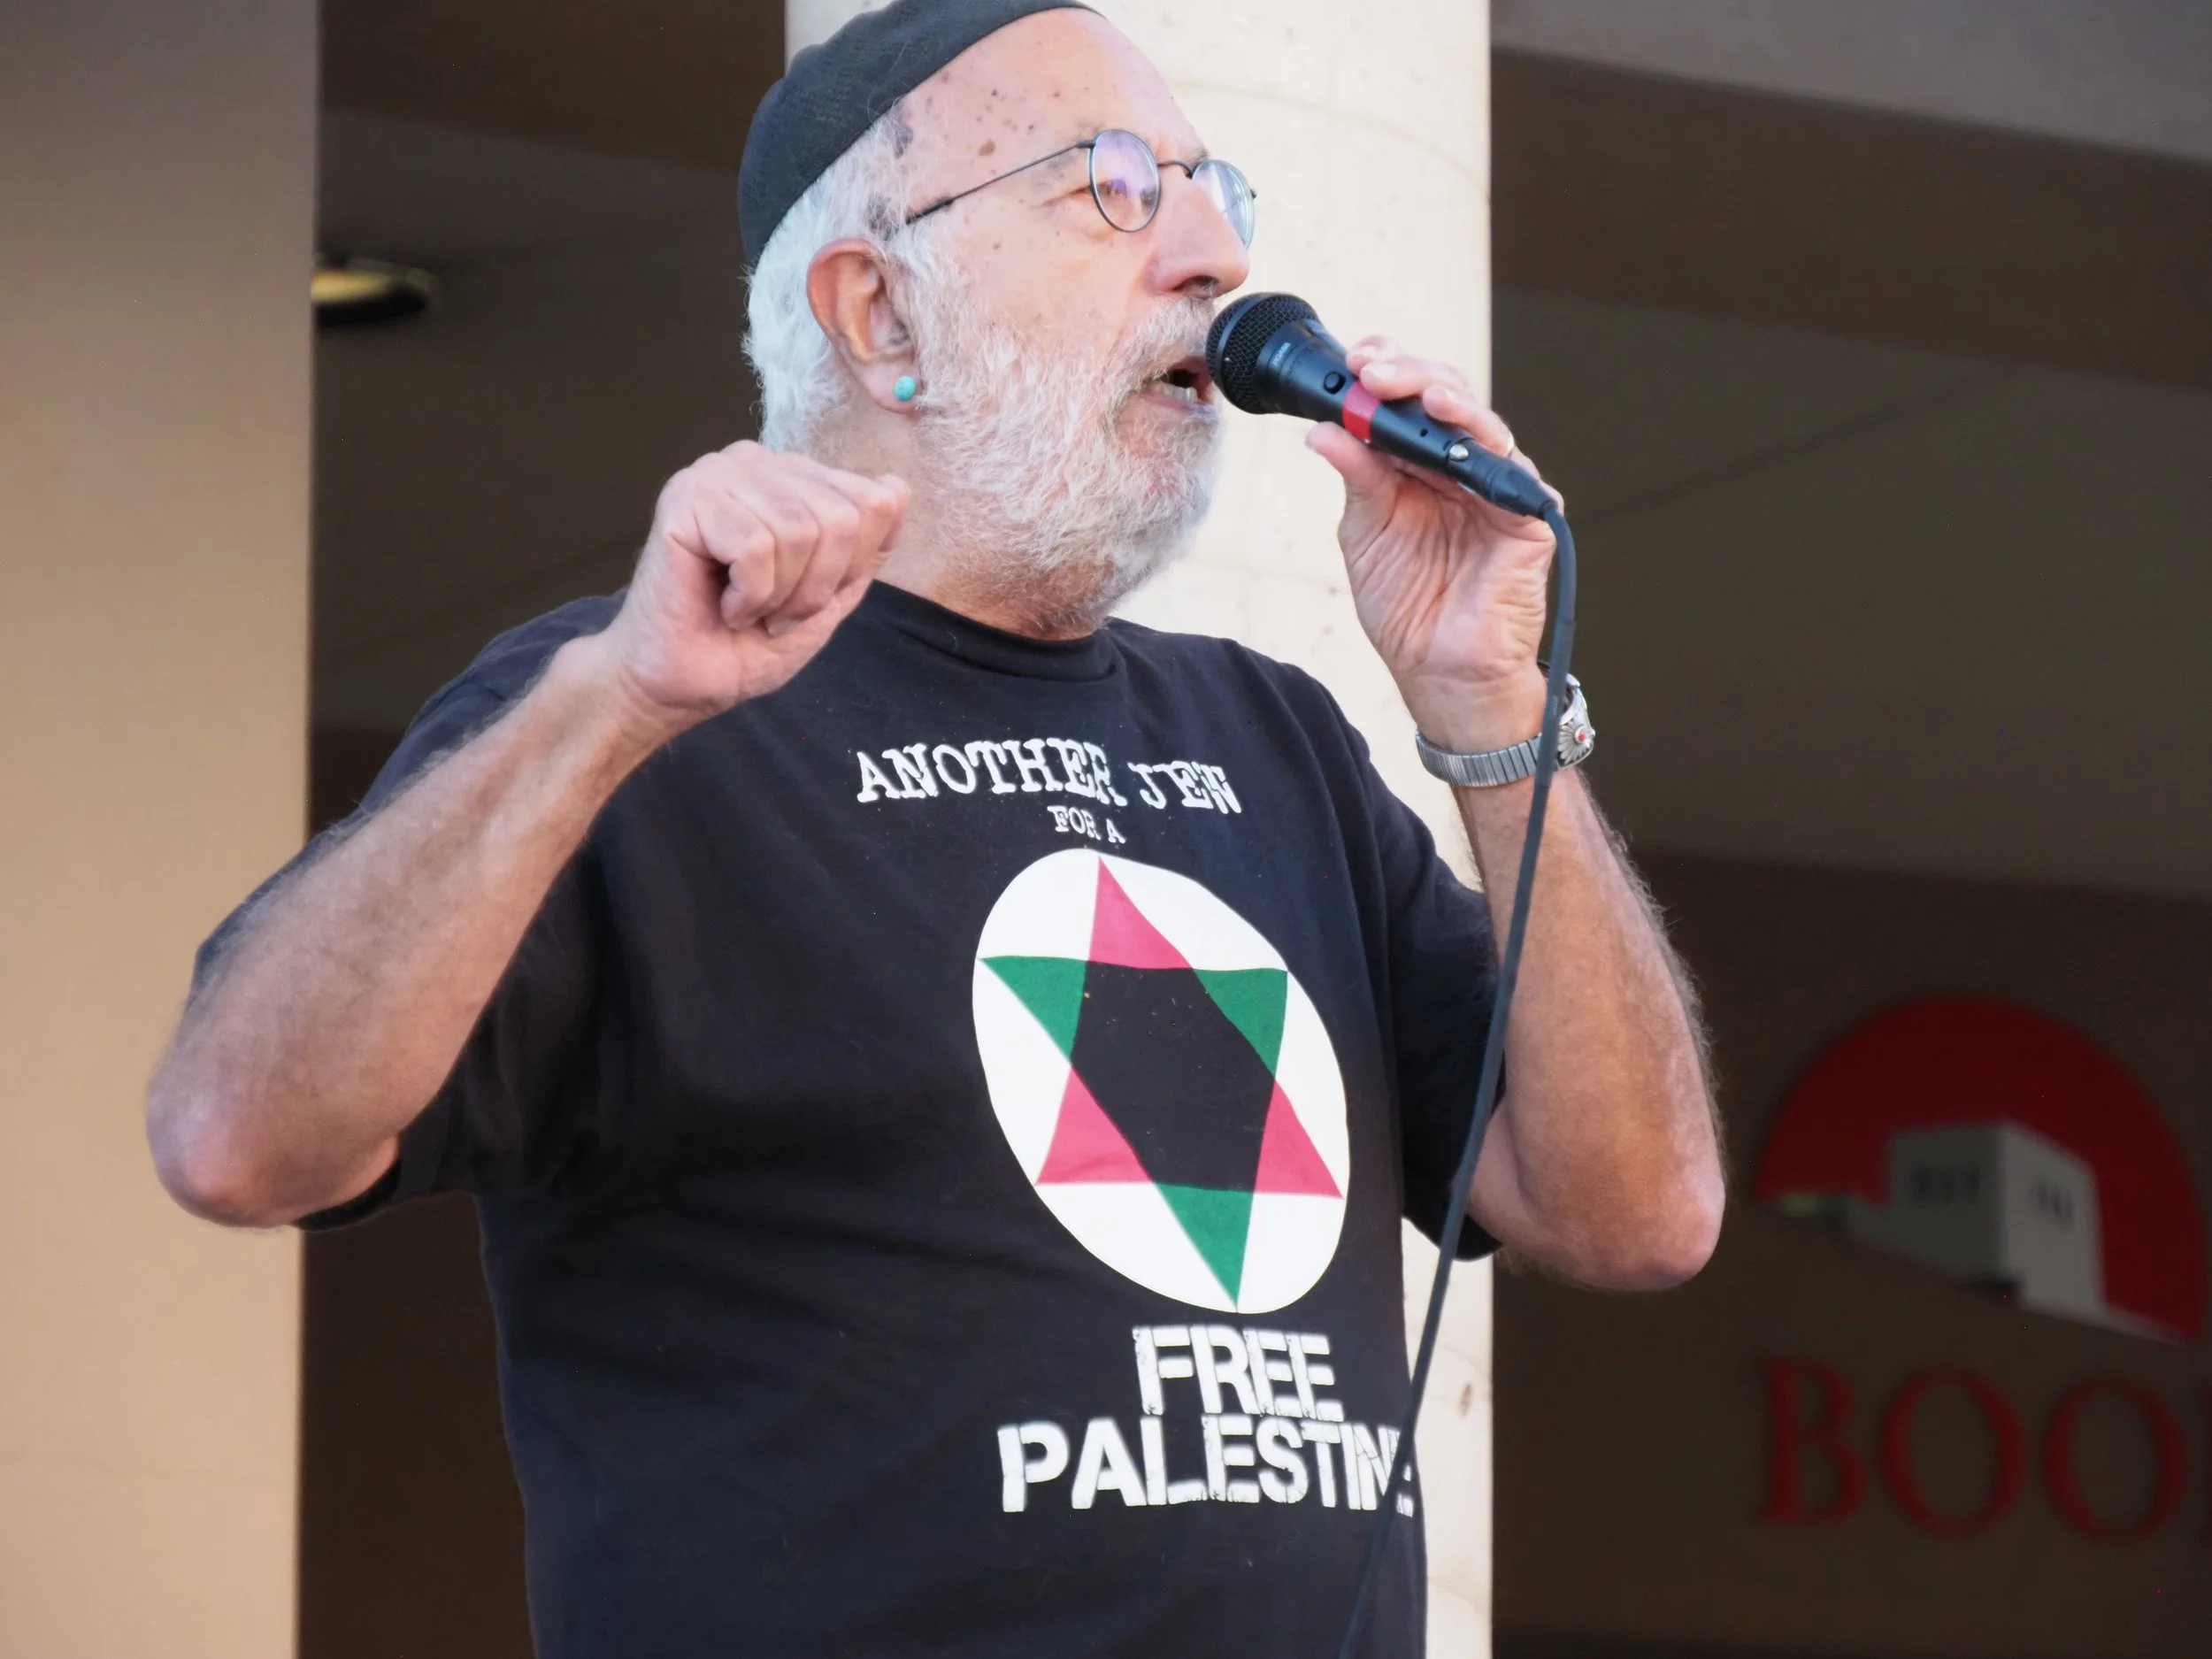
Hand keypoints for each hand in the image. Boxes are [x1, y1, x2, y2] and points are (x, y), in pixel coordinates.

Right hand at [590, 442, 905, 740]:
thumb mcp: (831, 596)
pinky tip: (722, 603)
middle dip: (817, 586)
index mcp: (796, 478)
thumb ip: (866, 546)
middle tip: (773, 611)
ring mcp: (719, 473)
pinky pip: (756, 546)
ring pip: (801, 530)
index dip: (850, 569)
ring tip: (747, 608)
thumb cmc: (747, 643)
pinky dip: (750, 594)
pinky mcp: (687, 497)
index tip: (804, 598)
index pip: (874, 502)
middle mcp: (758, 463)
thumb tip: (895, 487)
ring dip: (781, 594)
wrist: (682, 685)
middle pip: (843, 517)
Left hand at [1305, 339, 1559, 752]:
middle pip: (1446, 398)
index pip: (1409, 401)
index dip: (1386, 371)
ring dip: (1443, 398)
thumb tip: (1323, 428)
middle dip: (1409, 374)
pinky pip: (1512, 471)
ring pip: (1480, 422)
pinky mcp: (1528, 518)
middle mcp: (1463, 469)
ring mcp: (1498, 490)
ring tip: (1407, 389)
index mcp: (1422, 467)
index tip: (1353, 357)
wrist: (1437, 672)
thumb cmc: (1406, 606)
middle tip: (1371, 368)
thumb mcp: (1364, 534)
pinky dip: (1481, 446)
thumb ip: (1356, 478)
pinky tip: (1452, 431)